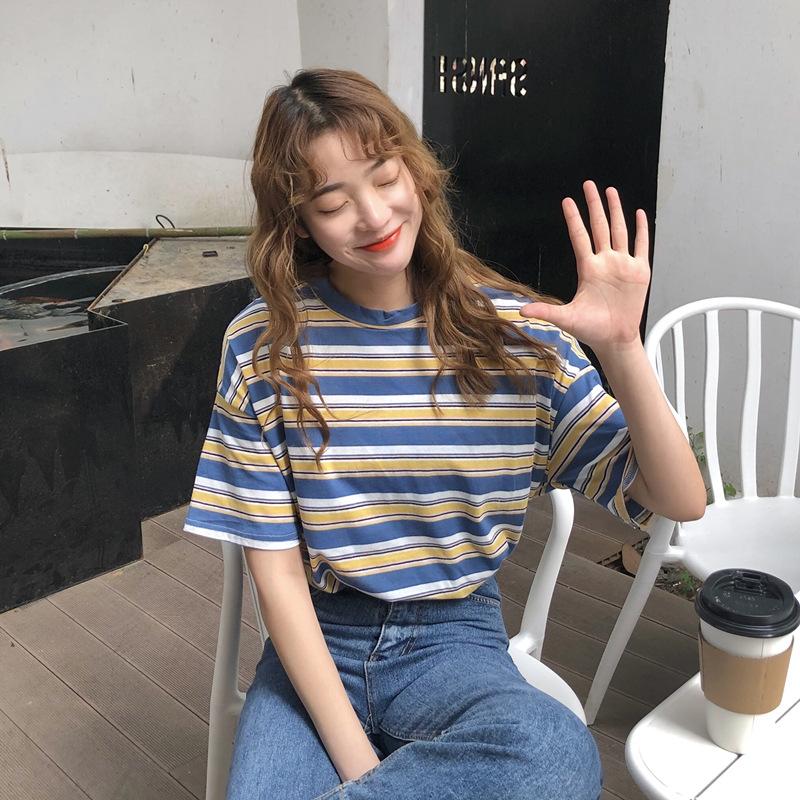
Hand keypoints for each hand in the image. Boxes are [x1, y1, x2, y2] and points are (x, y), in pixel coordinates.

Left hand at [519, 180, 650, 352]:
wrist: (614, 339)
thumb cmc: (591, 328)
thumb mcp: (565, 319)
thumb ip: (545, 311)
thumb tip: (520, 312)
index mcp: (588, 269)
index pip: (580, 237)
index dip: (574, 219)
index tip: (567, 200)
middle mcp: (605, 262)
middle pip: (600, 226)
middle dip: (595, 205)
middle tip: (589, 184)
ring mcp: (623, 264)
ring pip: (619, 230)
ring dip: (616, 211)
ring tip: (611, 191)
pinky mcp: (639, 271)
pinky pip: (641, 245)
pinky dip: (641, 229)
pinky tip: (640, 214)